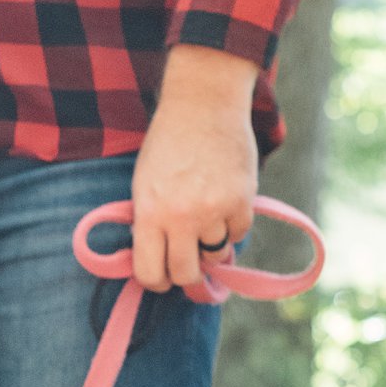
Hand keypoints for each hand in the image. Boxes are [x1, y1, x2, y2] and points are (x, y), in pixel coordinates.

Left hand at [131, 46, 259, 291]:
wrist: (202, 106)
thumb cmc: (167, 145)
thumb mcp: (143, 184)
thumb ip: (149, 224)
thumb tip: (158, 265)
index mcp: (149, 213)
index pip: (150, 272)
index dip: (156, 280)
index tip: (161, 277)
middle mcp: (181, 217)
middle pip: (186, 273)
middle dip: (187, 273)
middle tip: (189, 263)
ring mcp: (213, 211)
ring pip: (216, 253)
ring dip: (211, 241)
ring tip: (205, 211)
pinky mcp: (242, 201)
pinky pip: (239, 233)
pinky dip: (232, 223)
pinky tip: (224, 199)